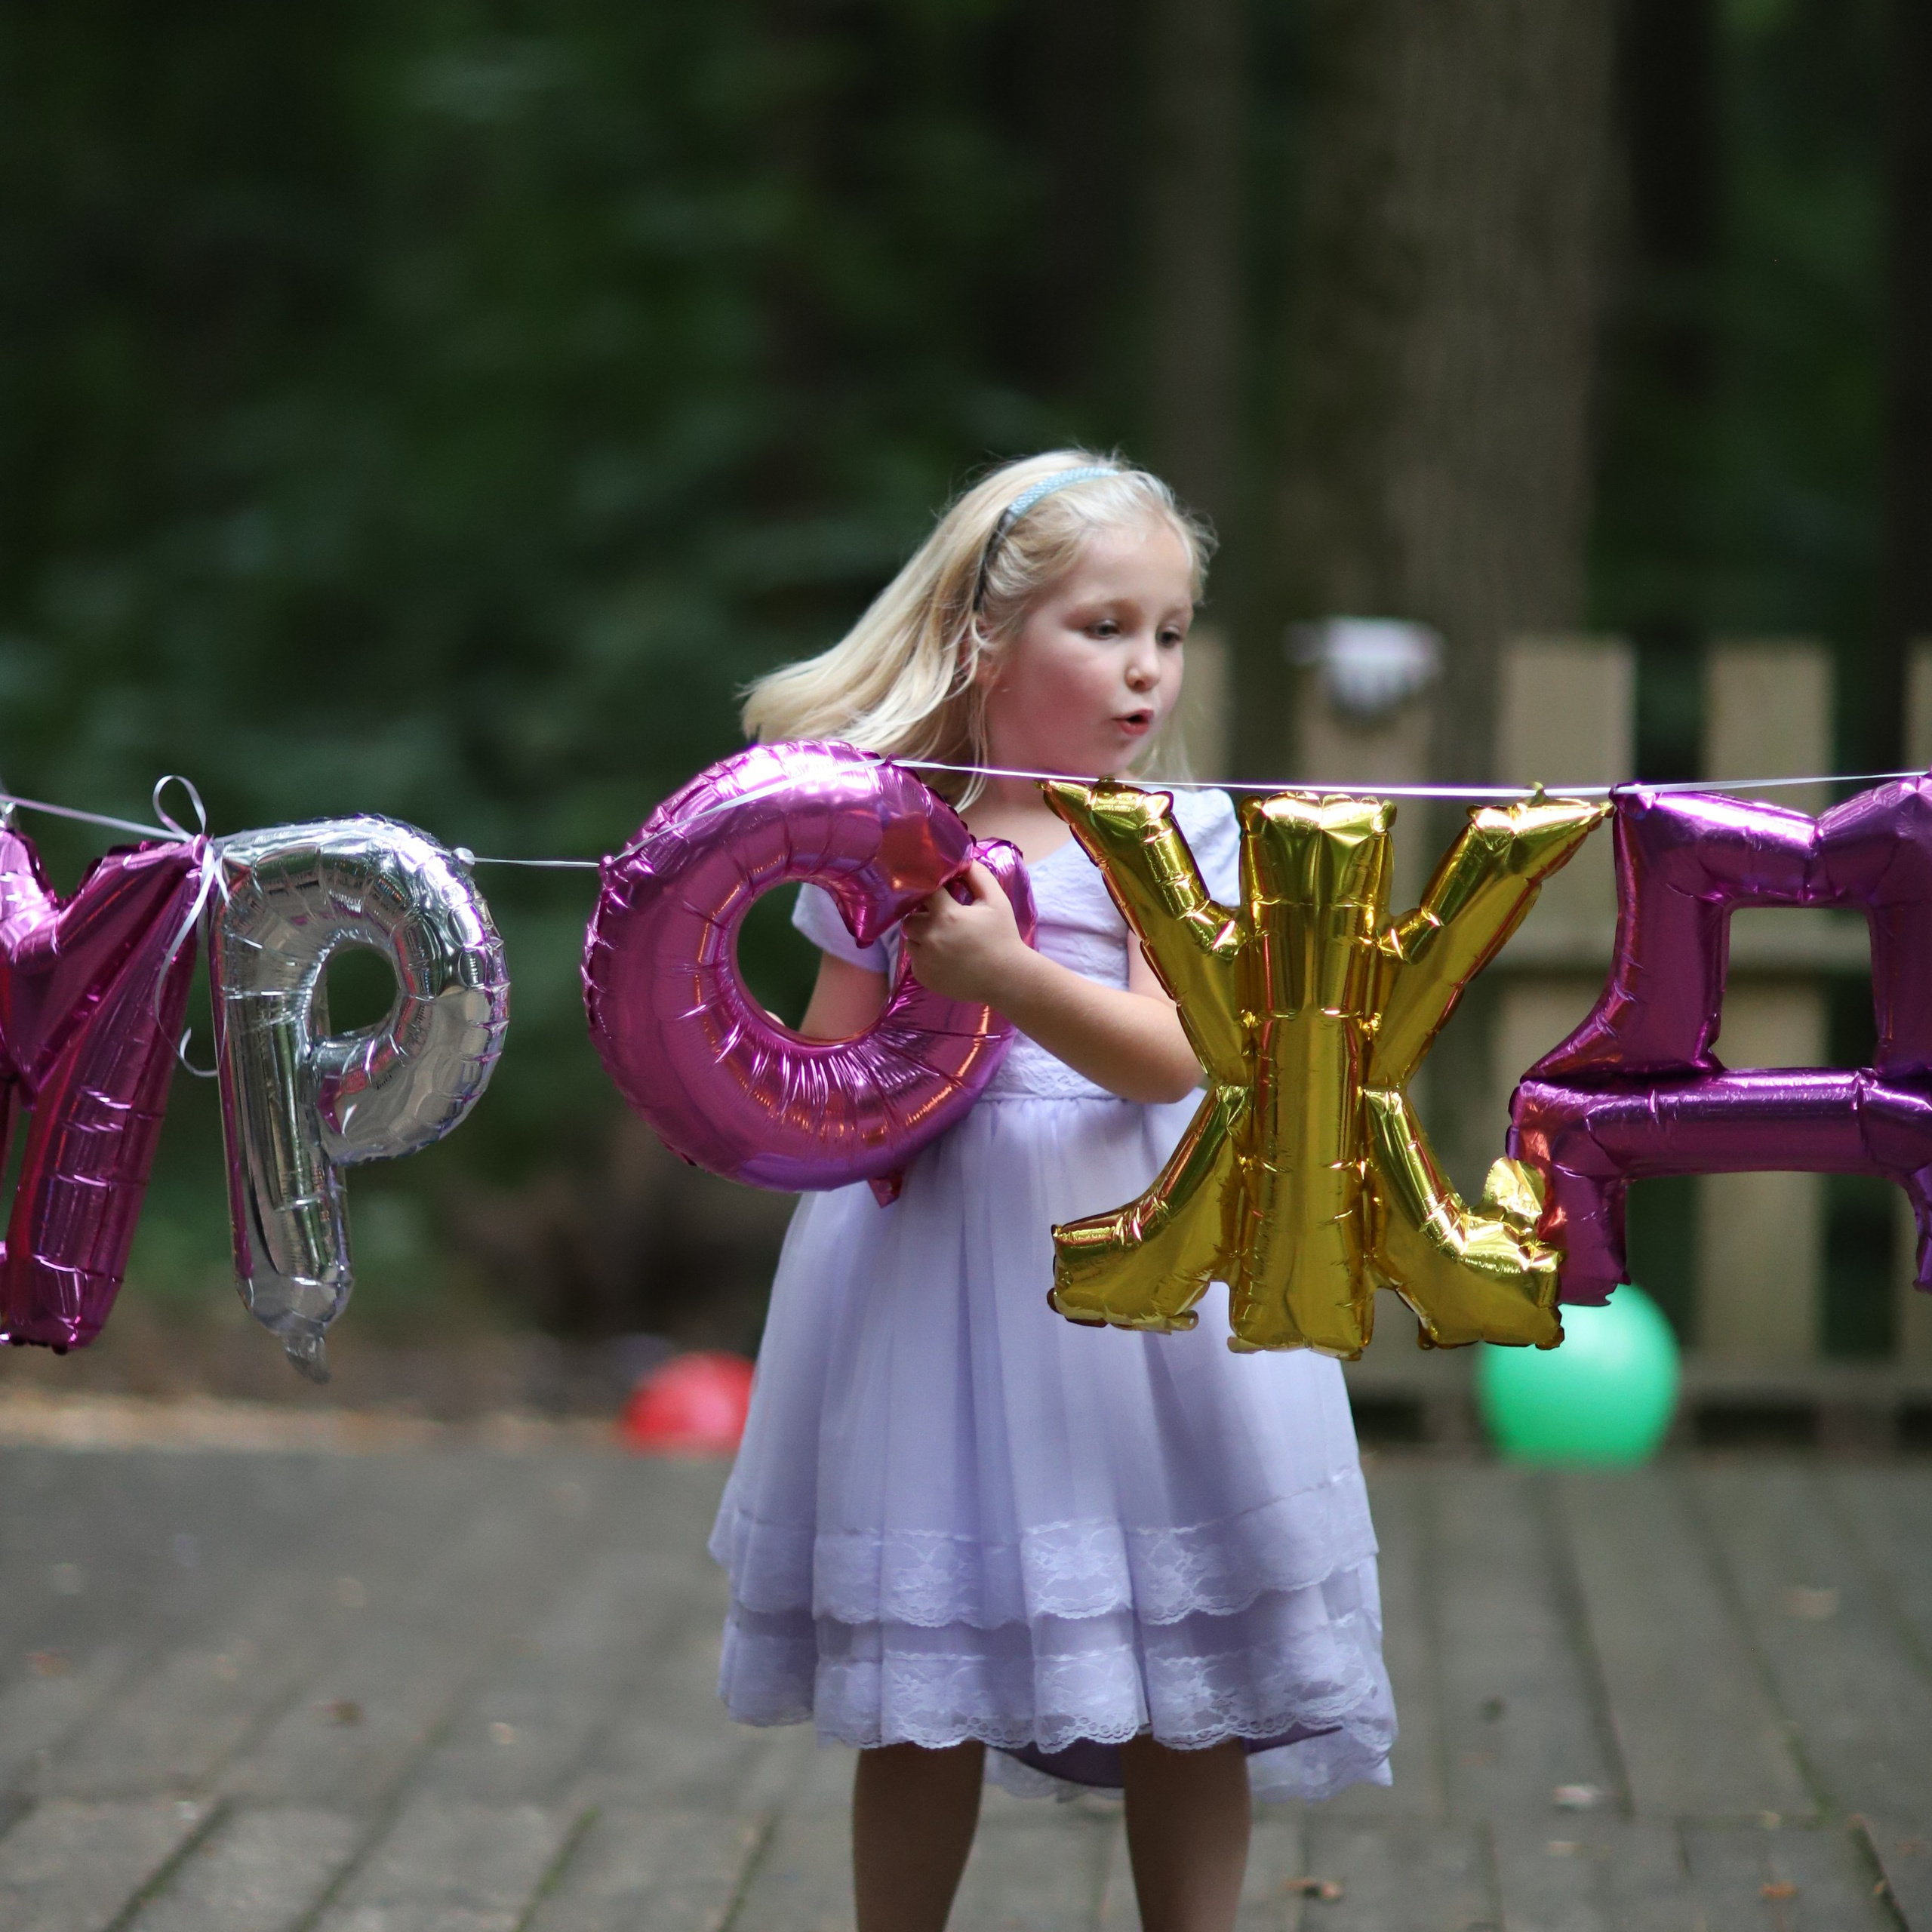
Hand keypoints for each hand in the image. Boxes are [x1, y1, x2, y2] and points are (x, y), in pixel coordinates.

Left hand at [900, 862, 1029, 1005]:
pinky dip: (925, 956)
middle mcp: (929, 937)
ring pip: (910, 939)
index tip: (940, 894)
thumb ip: (979, 876)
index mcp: (946, 915)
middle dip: (923, 916)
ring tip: (943, 939)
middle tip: (942, 920)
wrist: (1006, 978)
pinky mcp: (923, 976)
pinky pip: (914, 960)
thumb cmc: (1002, 937)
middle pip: (910, 918)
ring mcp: (924, 959)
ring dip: (922, 936)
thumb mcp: (997, 901)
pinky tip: (944, 957)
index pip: (924, 892)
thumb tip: (964, 860)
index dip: (931, 891)